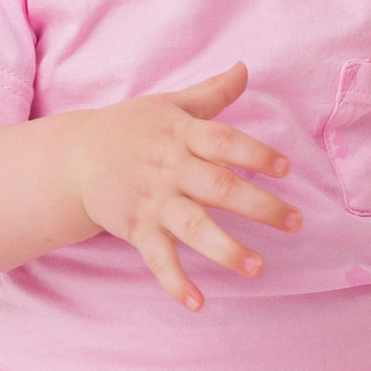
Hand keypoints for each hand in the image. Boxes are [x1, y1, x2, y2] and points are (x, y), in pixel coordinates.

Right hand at [65, 62, 299, 309]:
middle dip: (258, 206)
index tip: (286, 168)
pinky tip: (198, 303)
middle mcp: (170, 168)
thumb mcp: (171, 104)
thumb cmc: (133, 127)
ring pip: (192, 227)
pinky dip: (176, 283)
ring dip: (225, 249)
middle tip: (295, 222)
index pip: (224, 141)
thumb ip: (212, 92)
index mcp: (182, 134)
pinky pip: (158, 260)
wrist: (76, 156)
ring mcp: (153, 202)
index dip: (256, 153)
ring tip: (258, 267)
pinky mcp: (137, 230)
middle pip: (218, 187)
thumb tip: (245, 67)